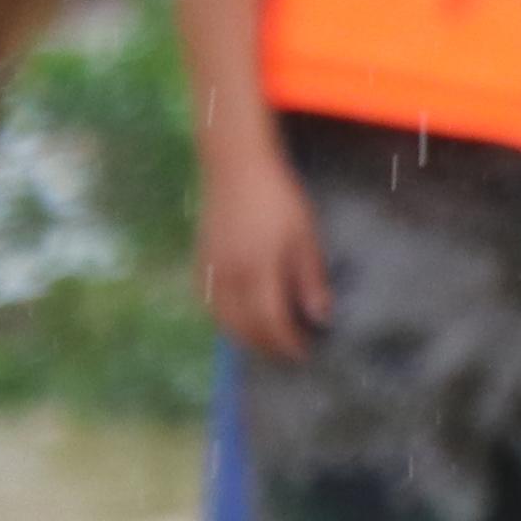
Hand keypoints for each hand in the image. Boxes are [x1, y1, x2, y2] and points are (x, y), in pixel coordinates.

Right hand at [198, 140, 330, 362]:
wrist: (235, 167)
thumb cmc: (278, 198)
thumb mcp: (305, 236)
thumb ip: (310, 279)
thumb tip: (320, 317)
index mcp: (257, 271)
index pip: (271, 323)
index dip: (288, 343)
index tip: (305, 352)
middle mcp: (228, 277)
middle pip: (243, 328)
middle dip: (266, 346)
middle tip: (287, 354)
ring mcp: (210, 270)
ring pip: (222, 319)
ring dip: (243, 337)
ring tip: (265, 342)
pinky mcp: (199, 261)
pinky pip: (209, 303)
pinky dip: (224, 319)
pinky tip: (239, 319)